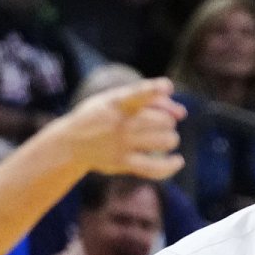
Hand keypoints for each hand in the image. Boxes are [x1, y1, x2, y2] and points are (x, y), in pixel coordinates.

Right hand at [55, 77, 185, 179]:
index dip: (153, 89)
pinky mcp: (122, 163)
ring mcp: (121, 144)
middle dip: (168, 121)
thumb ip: (150, 99)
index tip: (167, 87)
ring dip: (170, 139)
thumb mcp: (116, 99)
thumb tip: (182, 113)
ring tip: (164, 138)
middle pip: (162, 121)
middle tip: (161, 124)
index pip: (137, 94)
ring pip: (164, 141)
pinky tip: (177, 161)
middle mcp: (119, 123)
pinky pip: (154, 168)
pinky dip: (171, 165)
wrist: (71, 143)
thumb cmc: (100, 116)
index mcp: (116, 102)